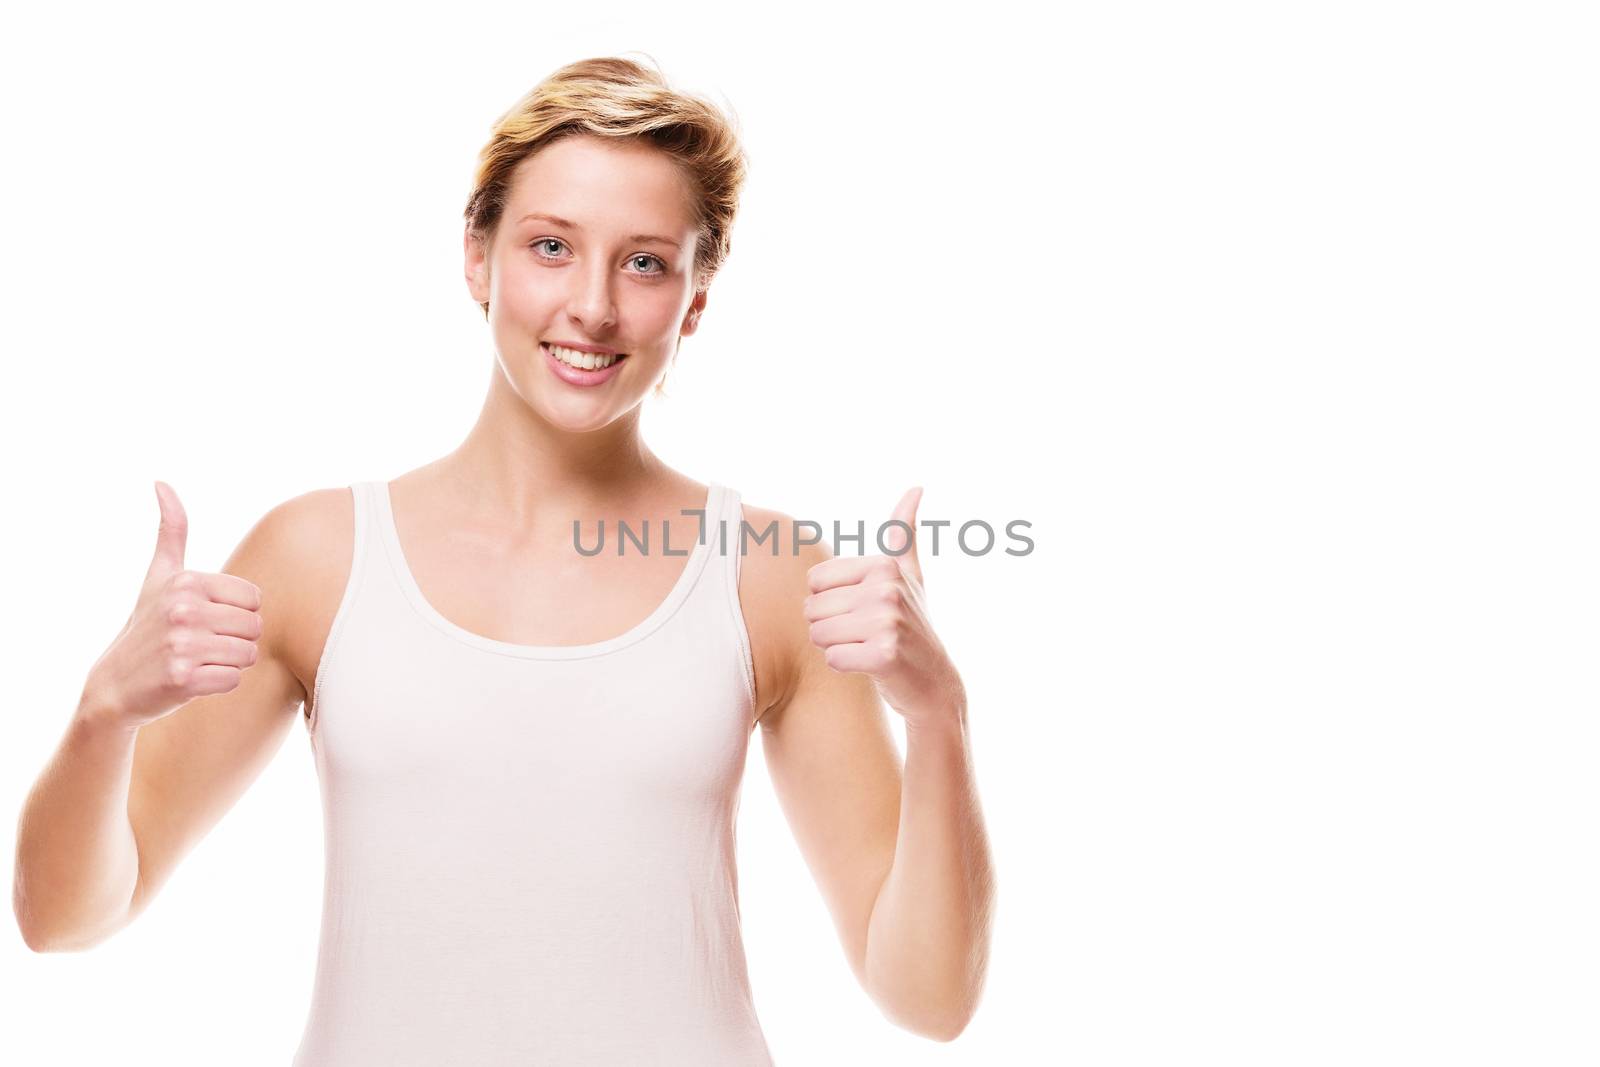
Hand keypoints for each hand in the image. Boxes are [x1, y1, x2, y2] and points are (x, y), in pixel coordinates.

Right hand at [81, 482, 263, 729]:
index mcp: (186, 581)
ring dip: (229, 662)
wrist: (114, 685)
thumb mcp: (158, 576)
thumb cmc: (146, 627)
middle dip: (235, 639)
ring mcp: (182, 645)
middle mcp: (183, 610)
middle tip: (201, 644)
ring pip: (249, 654)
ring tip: (197, 660)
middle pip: (255, 627)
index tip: (206, 619)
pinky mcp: (183, 679)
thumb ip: (171, 531)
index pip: (254, 599)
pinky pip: (234, 679)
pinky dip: (219, 683)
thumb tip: (161, 482)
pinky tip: (192, 680)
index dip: (236, 613)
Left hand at [803, 487, 964, 727]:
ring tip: (867, 647)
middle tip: (864, 634)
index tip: (860, 610)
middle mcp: (888, 588)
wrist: (935, 682)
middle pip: (813, 609)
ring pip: (819, 635)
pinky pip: (833, 660)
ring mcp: (888, 622)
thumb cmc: (913, 626)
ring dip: (836, 647)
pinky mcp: (884, 656)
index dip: (829, 602)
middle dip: (831, 627)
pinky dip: (846, 667)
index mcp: (884, 565)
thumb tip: (916, 488)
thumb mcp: (909, 576)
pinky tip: (871, 666)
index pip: (814, 581)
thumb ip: (903, 534)